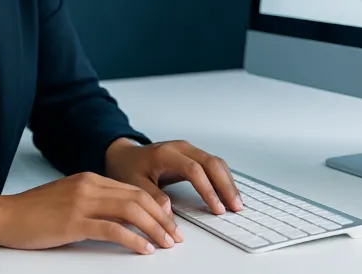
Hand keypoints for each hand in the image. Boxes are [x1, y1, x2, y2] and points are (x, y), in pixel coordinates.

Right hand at [0, 172, 180, 254]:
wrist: (4, 215)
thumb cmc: (33, 212)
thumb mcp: (69, 197)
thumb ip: (94, 201)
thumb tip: (122, 216)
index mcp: (90, 178)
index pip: (134, 189)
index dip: (156, 207)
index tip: (168, 222)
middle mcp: (89, 186)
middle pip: (138, 198)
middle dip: (161, 219)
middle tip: (174, 236)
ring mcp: (81, 203)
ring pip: (130, 210)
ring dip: (153, 229)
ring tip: (165, 244)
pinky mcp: (73, 222)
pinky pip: (111, 229)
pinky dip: (132, 239)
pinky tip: (143, 248)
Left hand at [104, 138, 242, 215]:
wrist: (125, 155)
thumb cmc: (129, 168)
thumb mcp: (134, 184)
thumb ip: (152, 197)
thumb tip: (168, 214)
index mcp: (166, 153)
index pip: (194, 170)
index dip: (208, 190)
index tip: (217, 208)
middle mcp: (181, 148)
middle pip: (211, 163)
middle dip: (226, 186)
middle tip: (236, 207)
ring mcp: (188, 150)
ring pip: (216, 163)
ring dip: (228, 182)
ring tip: (236, 203)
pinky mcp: (192, 155)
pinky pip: (213, 165)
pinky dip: (223, 179)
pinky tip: (228, 193)